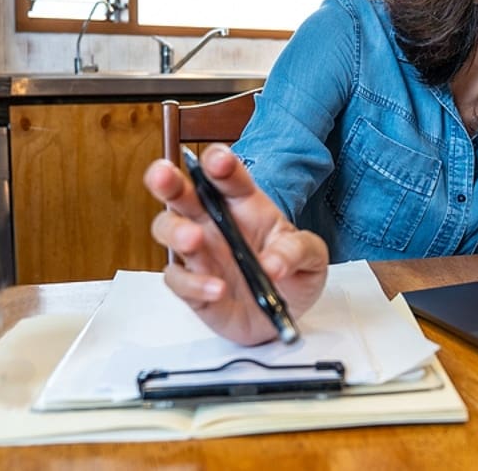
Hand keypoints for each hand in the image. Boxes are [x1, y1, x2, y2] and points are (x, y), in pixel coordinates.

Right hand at [144, 144, 328, 344]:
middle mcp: (215, 223)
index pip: (228, 176)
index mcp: (245, 205)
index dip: (219, 163)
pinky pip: (178, 279)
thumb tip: (273, 263)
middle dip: (167, 180)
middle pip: (182, 194)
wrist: (283, 317)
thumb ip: (298, 251)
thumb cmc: (292, 275)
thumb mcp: (312, 258)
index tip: (218, 161)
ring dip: (175, 231)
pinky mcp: (191, 286)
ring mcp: (200, 253)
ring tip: (194, 239)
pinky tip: (217, 288)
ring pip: (168, 229)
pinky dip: (193, 283)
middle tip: (164, 174)